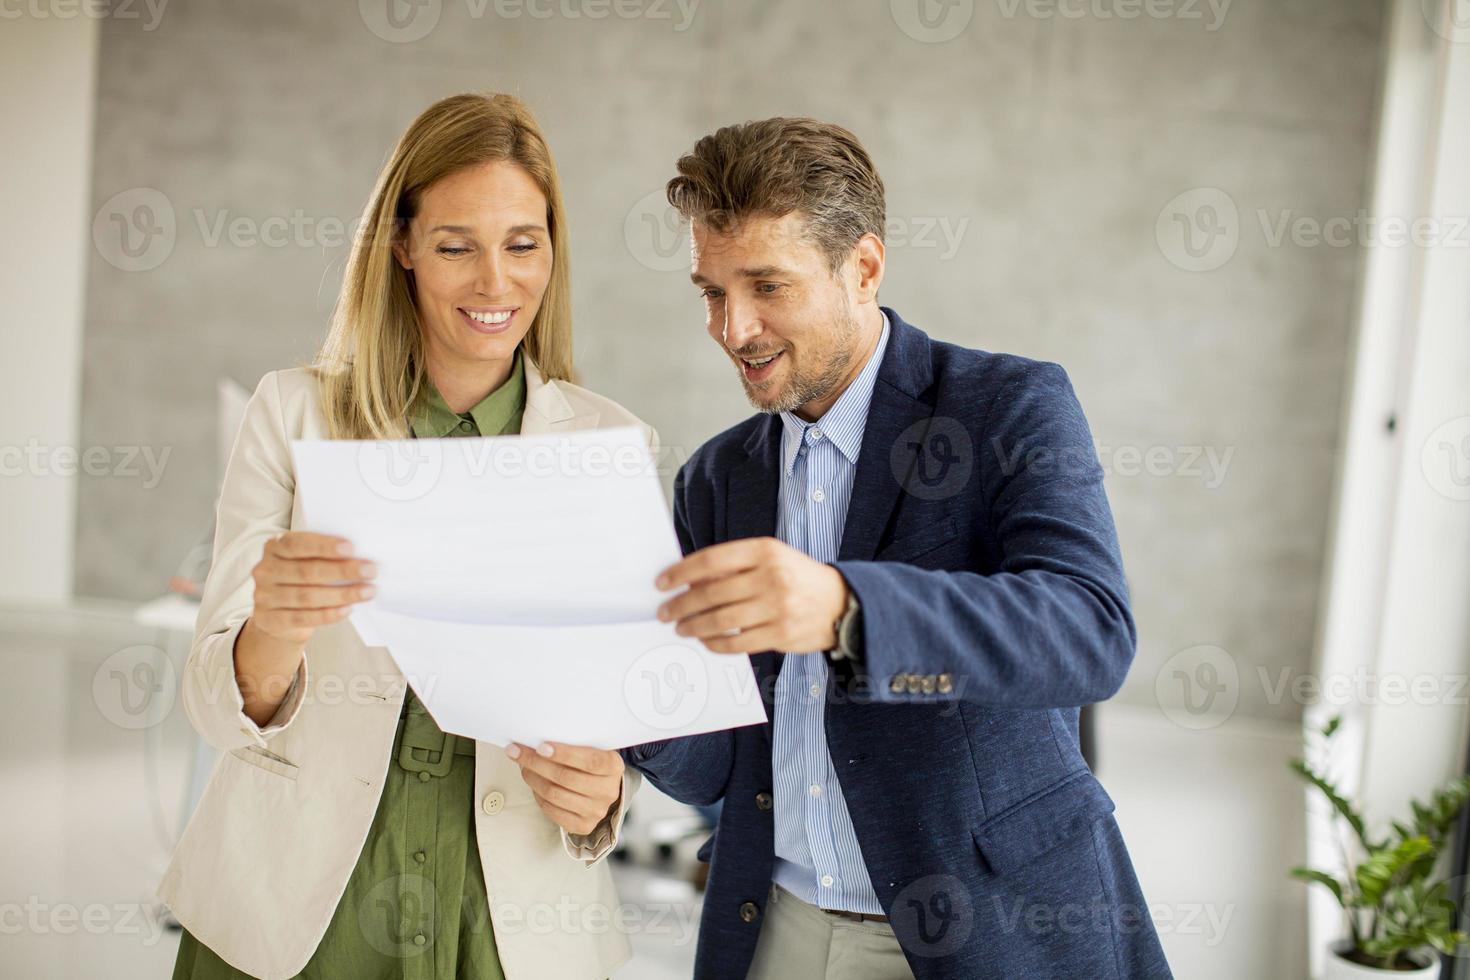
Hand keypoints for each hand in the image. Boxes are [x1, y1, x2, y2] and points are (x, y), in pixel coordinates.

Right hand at [248, 532, 377, 646]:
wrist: (280, 615)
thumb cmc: (301, 579)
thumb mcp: (307, 560)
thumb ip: (324, 555)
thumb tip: (361, 555)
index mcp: (274, 547)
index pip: (296, 544)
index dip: (323, 546)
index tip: (351, 548)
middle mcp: (266, 570)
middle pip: (306, 571)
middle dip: (342, 571)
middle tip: (371, 571)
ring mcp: (265, 596)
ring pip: (307, 596)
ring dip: (342, 594)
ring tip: (368, 591)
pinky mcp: (271, 620)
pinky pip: (304, 618)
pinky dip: (329, 614)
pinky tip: (348, 608)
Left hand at [505, 742, 623, 835]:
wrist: (600, 787)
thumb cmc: (589, 761)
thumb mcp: (590, 747)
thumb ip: (572, 742)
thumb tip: (536, 738)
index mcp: (614, 766)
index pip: (589, 761)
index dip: (564, 754)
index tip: (540, 746)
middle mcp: (609, 791)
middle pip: (566, 778)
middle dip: (537, 763)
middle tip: (517, 752)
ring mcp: (596, 811)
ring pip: (555, 794)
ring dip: (533, 778)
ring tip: (523, 766)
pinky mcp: (583, 825)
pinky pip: (552, 810)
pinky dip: (538, 795)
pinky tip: (533, 783)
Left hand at [654, 537, 849, 653]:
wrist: (842, 603)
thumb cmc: (798, 578)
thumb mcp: (772, 559)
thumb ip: (735, 567)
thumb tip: (691, 582)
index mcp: (765, 551)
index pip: (711, 560)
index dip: (681, 572)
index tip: (662, 582)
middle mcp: (771, 577)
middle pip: (712, 593)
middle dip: (681, 605)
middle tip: (665, 612)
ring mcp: (777, 607)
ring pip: (721, 621)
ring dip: (694, 626)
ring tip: (681, 628)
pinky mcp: (781, 634)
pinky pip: (737, 643)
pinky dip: (716, 644)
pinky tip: (706, 641)